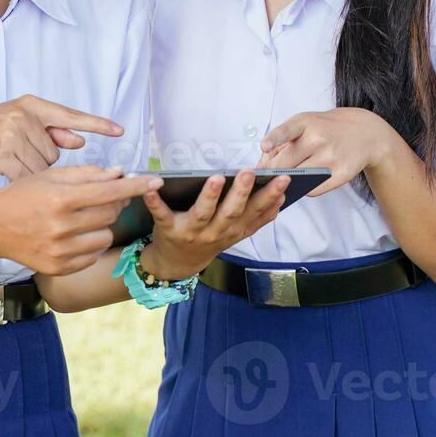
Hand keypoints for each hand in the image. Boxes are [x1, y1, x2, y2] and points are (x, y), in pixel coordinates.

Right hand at [0, 94, 125, 180]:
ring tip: (11, 162)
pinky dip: (21, 182)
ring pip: (43, 167)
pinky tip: (8, 177)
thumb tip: (79, 138)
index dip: (96, 123)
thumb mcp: (18, 121)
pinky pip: (26, 176)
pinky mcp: (1, 153)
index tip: (120, 130)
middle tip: (21, 155)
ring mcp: (12, 134)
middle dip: (43, 160)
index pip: (70, 114)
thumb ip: (50, 129)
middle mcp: (24, 115)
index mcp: (32, 105)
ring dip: (32, 173)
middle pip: (55, 151)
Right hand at [0, 166, 162, 275]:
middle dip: (112, 204)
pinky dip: (89, 245)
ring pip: (104, 237)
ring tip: (80, 219)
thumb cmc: (21, 196)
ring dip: (100, 226)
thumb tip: (118, 174)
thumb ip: (86, 174)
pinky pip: (92, 256)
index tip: (157, 181)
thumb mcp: (50, 176)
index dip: (136, 186)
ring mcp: (60, 251)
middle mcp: (62, 227)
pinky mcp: (59, 268)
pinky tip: (71, 236)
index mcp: (61, 198)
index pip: (110, 191)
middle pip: (110, 214)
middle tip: (100, 197)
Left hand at [137, 170, 289, 280]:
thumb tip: (281, 198)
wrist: (177, 264)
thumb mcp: (236, 232)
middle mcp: (215, 233)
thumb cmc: (209, 239)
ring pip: (202, 214)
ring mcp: (191, 232)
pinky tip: (152, 188)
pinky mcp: (167, 229)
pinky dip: (155, 202)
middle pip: (231, 212)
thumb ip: (257, 217)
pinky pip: (161, 214)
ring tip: (216, 178)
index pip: (256, 212)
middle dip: (241, 193)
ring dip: (209, 197)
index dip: (270, 197)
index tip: (283, 179)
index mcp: (233, 231)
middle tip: (249, 172)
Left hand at [257, 108, 400, 196]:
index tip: (264, 146)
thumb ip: (282, 141)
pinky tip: (307, 179)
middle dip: (274, 170)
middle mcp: (318, 138)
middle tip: (270, 174)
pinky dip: (305, 188)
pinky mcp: (341, 174)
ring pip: (297, 178)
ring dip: (289, 181)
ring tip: (290, 176)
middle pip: (285, 163)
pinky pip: (312, 190)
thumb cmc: (326, 128)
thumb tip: (262, 169)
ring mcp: (331, 157)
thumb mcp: (305, 123)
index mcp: (305, 122)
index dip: (274, 139)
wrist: (365, 133)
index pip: (287, 131)